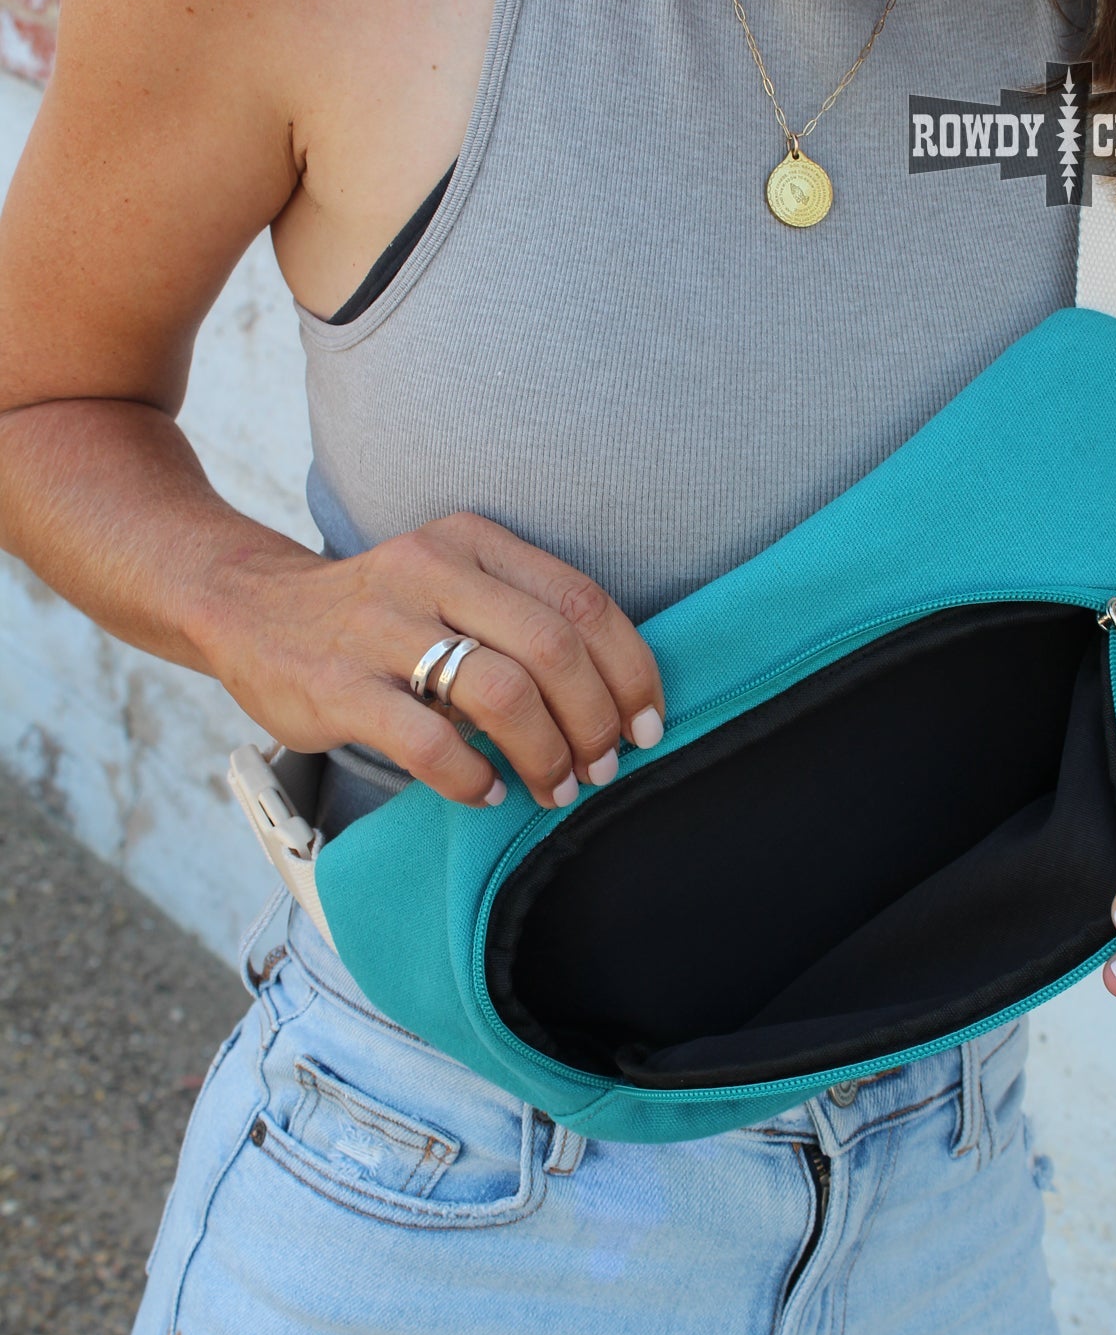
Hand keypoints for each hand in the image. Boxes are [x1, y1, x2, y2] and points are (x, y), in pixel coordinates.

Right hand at [210, 512, 665, 811]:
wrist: (249, 608)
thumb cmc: (378, 613)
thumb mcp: (453, 582)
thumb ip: (523, 618)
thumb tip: (615, 699)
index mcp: (473, 542)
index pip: (583, 603)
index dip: (631, 672)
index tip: (648, 723)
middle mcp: (431, 571)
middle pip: (554, 649)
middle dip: (596, 721)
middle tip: (604, 767)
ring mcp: (380, 627)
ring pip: (502, 693)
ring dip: (545, 754)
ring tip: (553, 787)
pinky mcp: (338, 686)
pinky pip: (430, 742)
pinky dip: (472, 778)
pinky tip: (484, 792)